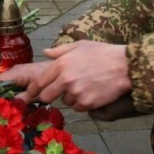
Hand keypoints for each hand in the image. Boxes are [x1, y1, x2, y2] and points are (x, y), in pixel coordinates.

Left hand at [0, 40, 130, 111]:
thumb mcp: (80, 45)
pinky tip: (93, 92)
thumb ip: (60, 50)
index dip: (32, 91)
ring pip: (65, 102)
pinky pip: (79, 108)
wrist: (125, 66)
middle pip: (46, 97)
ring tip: (85, 86)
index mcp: (61, 64)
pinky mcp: (87, 103)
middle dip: (49, 96)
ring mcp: (76, 93)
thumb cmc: (103, 53)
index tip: (27, 96)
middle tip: (59, 92)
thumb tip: (45, 52)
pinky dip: (83, 103)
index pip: (39, 82)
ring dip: (71, 97)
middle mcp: (66, 80)